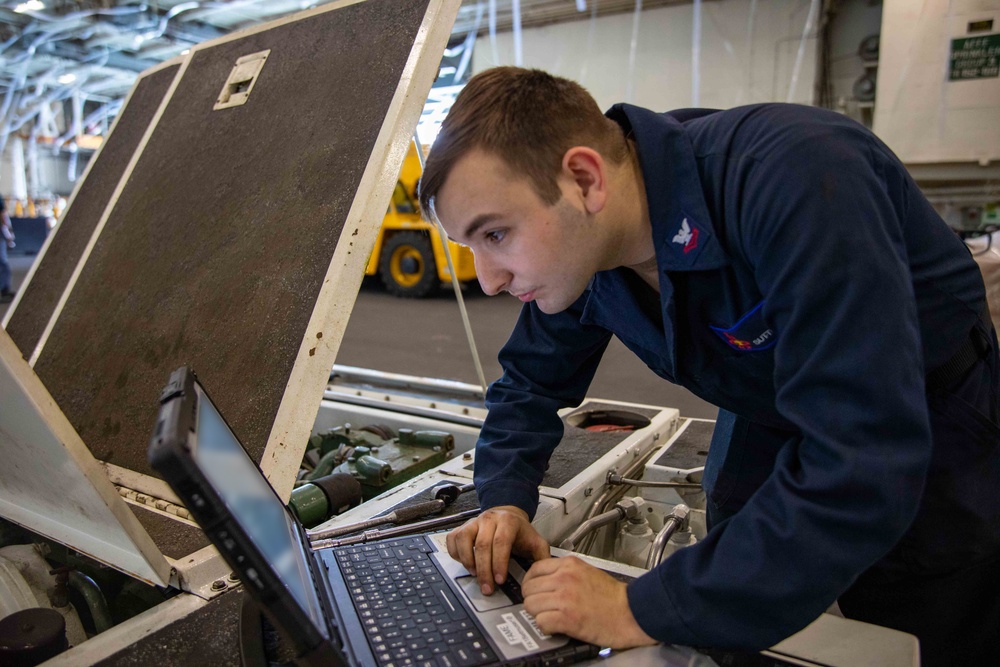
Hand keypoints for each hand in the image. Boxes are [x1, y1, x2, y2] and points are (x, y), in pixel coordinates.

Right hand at [446, 505, 549, 594]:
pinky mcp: (462, 527)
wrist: (508, 515)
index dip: (499, 562)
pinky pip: (453, 539)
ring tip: (475, 575)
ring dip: (468, 561)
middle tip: (487, 588)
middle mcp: (489, 519)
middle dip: (484, 570)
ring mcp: (473, 522)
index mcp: (508, 521)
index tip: (500, 580)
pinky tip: (464, 563)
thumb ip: (542, 558)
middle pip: (482, 545)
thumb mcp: (536, 541)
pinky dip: (455, 553)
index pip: (501, 542)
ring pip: (464, 540)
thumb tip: (544, 575)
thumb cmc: (520, 532)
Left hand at [521, 556, 657, 649]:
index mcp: (569, 565)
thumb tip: (545, 581)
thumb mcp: (586, 572)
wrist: (631, 612)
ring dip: (539, 614)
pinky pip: (540, 622)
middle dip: (534, 600)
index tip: (536, 591)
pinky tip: (557, 626)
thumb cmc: (613, 596)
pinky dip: (546, 627)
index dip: (532, 583)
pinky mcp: (566, 618)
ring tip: (551, 617)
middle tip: (544, 607)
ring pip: (530, 605)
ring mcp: (564, 598)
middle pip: (528, 589)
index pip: (534, 570)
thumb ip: (564, 573)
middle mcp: (563, 578)